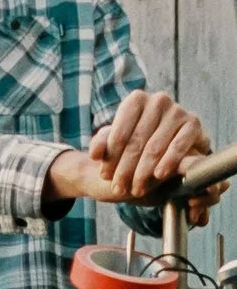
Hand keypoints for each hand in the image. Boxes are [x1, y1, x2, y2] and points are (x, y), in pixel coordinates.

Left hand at [90, 91, 209, 201]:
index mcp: (136, 99)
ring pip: (154, 147)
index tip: (104, 177)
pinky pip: (178, 146)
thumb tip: (94, 154)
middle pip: (136, 142)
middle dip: (125, 169)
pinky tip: (159, 176)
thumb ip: (101, 143)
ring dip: (143, 171)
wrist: (172, 137)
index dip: (110, 158)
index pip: (118, 134)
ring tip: (135, 189)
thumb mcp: (116, 138)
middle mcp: (158, 100)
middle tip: (118, 188)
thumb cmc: (138, 136)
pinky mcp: (193, 123)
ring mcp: (177, 110)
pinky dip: (168, 162)